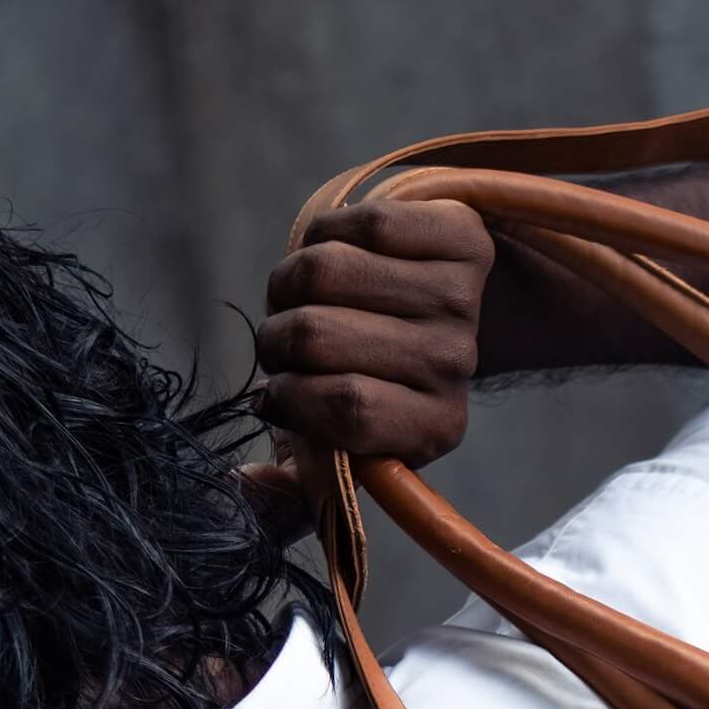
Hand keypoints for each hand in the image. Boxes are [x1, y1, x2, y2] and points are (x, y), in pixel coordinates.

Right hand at [256, 199, 494, 465]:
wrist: (437, 307)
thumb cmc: (367, 377)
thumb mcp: (340, 441)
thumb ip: (294, 481)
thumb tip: (244, 485)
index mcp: (431, 428)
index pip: (346, 409)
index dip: (288, 395)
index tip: (277, 392)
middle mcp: (453, 366)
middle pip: (318, 335)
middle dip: (275, 336)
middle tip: (282, 339)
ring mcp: (462, 300)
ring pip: (326, 270)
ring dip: (288, 281)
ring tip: (298, 296)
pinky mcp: (465, 237)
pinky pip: (363, 223)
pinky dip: (325, 231)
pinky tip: (335, 251)